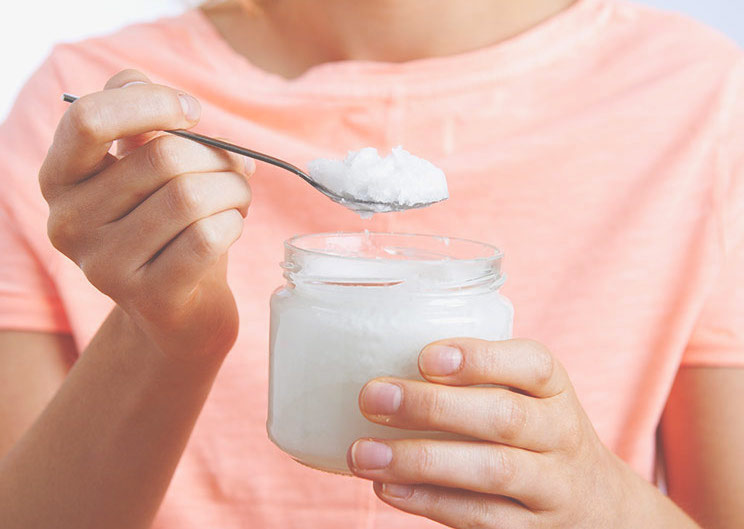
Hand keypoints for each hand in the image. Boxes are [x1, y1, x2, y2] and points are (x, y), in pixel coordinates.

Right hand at [39, 70, 252, 362]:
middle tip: (236, 170)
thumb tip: (156, 91)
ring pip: (191, 197)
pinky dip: (234, 222)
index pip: (89, 119)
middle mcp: (71, 223)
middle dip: (218, 157)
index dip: (152, 103)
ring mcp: (106, 266)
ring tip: (237, 199)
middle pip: (163, 158)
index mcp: (61, 179)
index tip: (193, 112)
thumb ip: (137, 120)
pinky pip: (207, 236)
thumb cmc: (166, 227)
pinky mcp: (149, 297)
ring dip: (234, 189)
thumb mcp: (144, 169)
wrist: (178, 312)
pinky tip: (232, 225)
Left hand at [348, 338, 669, 528]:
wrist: (593, 501)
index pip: (531, 365)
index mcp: (553, 388)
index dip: (479, 359)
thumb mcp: (524, 393)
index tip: (425, 356)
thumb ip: (475, 375)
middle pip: (504, 418)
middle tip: (372, 397)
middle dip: (433, 407)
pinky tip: (387, 487)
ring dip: (420, 461)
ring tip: (363, 453)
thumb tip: (379, 354)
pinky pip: (480, 517)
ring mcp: (551, 486)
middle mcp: (559, 434)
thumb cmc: (532, 428)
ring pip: (492, 471)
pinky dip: (429, 501)